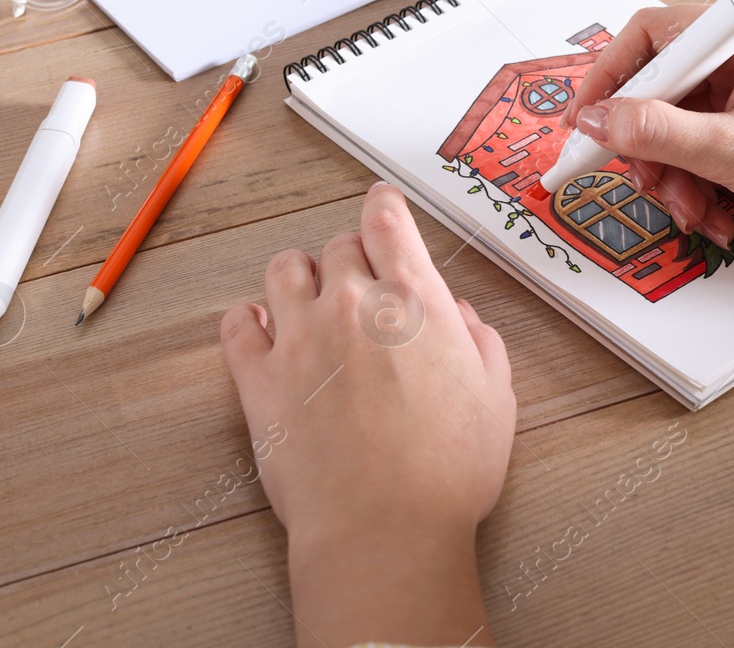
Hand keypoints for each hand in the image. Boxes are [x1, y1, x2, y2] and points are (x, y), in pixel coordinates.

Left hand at [221, 182, 514, 646]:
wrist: (383, 529)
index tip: (381, 206)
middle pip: (337, 244)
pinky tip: (264, 330)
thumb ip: (480, 343)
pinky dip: (249, 319)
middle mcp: (351, 304)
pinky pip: (237, 324)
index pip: (387, 219)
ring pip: (283, 269)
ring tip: (311, 300)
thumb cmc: (447, 471)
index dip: (383, 204)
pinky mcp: (258, 380)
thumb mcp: (496, 398)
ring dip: (300, 276)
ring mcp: (298, 338)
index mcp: (412, 299)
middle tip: (361, 284)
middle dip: (351, 255)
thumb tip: (459, 316)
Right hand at [561, 6, 733, 251]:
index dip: (609, 80)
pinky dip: (696, 186)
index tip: (586, 123)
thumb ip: (659, 134)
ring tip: (697, 210)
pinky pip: (697, 152)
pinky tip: (716, 215)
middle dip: (648, 147)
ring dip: (673, 177)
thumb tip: (602, 120)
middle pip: (655, 90)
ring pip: (671, 130)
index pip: (648, 36)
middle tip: (650, 182)